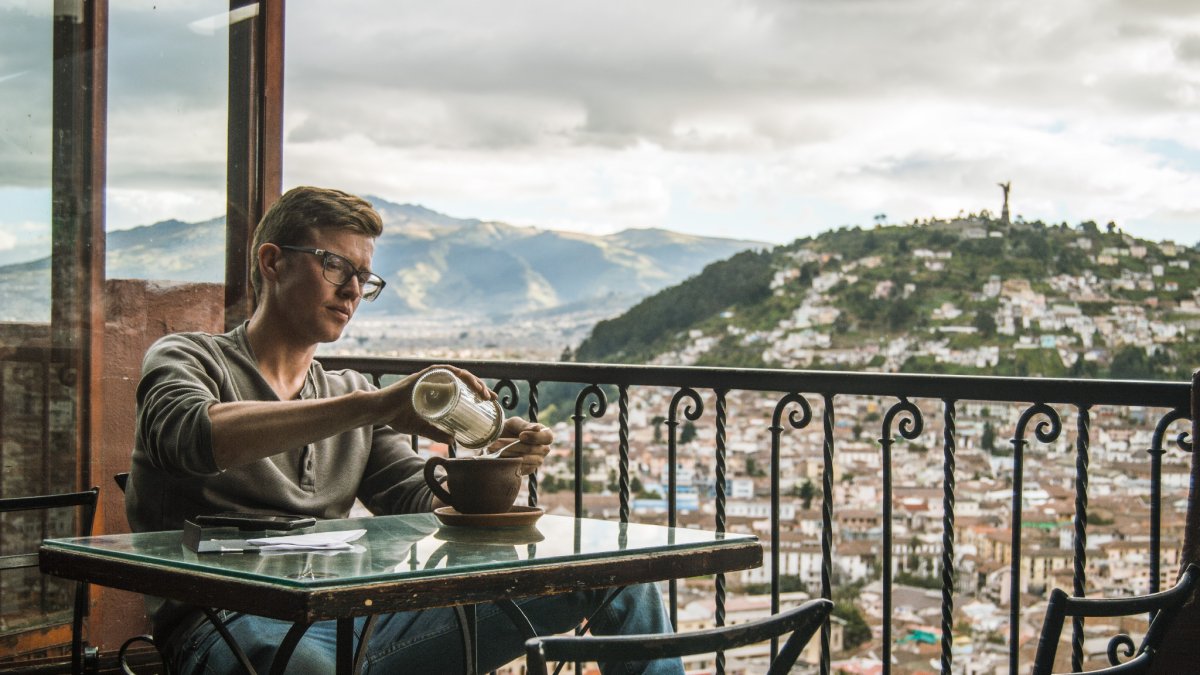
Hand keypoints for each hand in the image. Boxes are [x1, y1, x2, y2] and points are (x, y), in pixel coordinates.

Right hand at [381, 365, 495, 439]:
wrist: (378, 412)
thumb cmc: (397, 416)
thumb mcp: (422, 428)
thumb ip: (436, 433)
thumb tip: (453, 440)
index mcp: (438, 390)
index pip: (463, 387)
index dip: (478, 391)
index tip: (491, 400)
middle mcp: (435, 381)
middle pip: (463, 379)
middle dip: (479, 386)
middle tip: (490, 398)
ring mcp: (428, 378)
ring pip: (456, 373)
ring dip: (471, 380)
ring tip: (482, 392)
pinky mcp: (420, 377)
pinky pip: (440, 371)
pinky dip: (453, 373)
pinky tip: (463, 379)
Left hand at [487, 417, 551, 474]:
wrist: (496, 441)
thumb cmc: (508, 429)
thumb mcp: (514, 423)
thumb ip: (525, 426)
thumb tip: (537, 428)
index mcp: (544, 435)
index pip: (548, 437)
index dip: (535, 437)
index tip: (521, 435)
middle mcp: (544, 449)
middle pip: (534, 449)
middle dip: (515, 445)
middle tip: (499, 441)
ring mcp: (537, 461)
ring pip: (525, 459)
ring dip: (509, 453)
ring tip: (494, 447)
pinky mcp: (528, 470)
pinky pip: (520, 468)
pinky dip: (508, 461)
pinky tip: (499, 456)